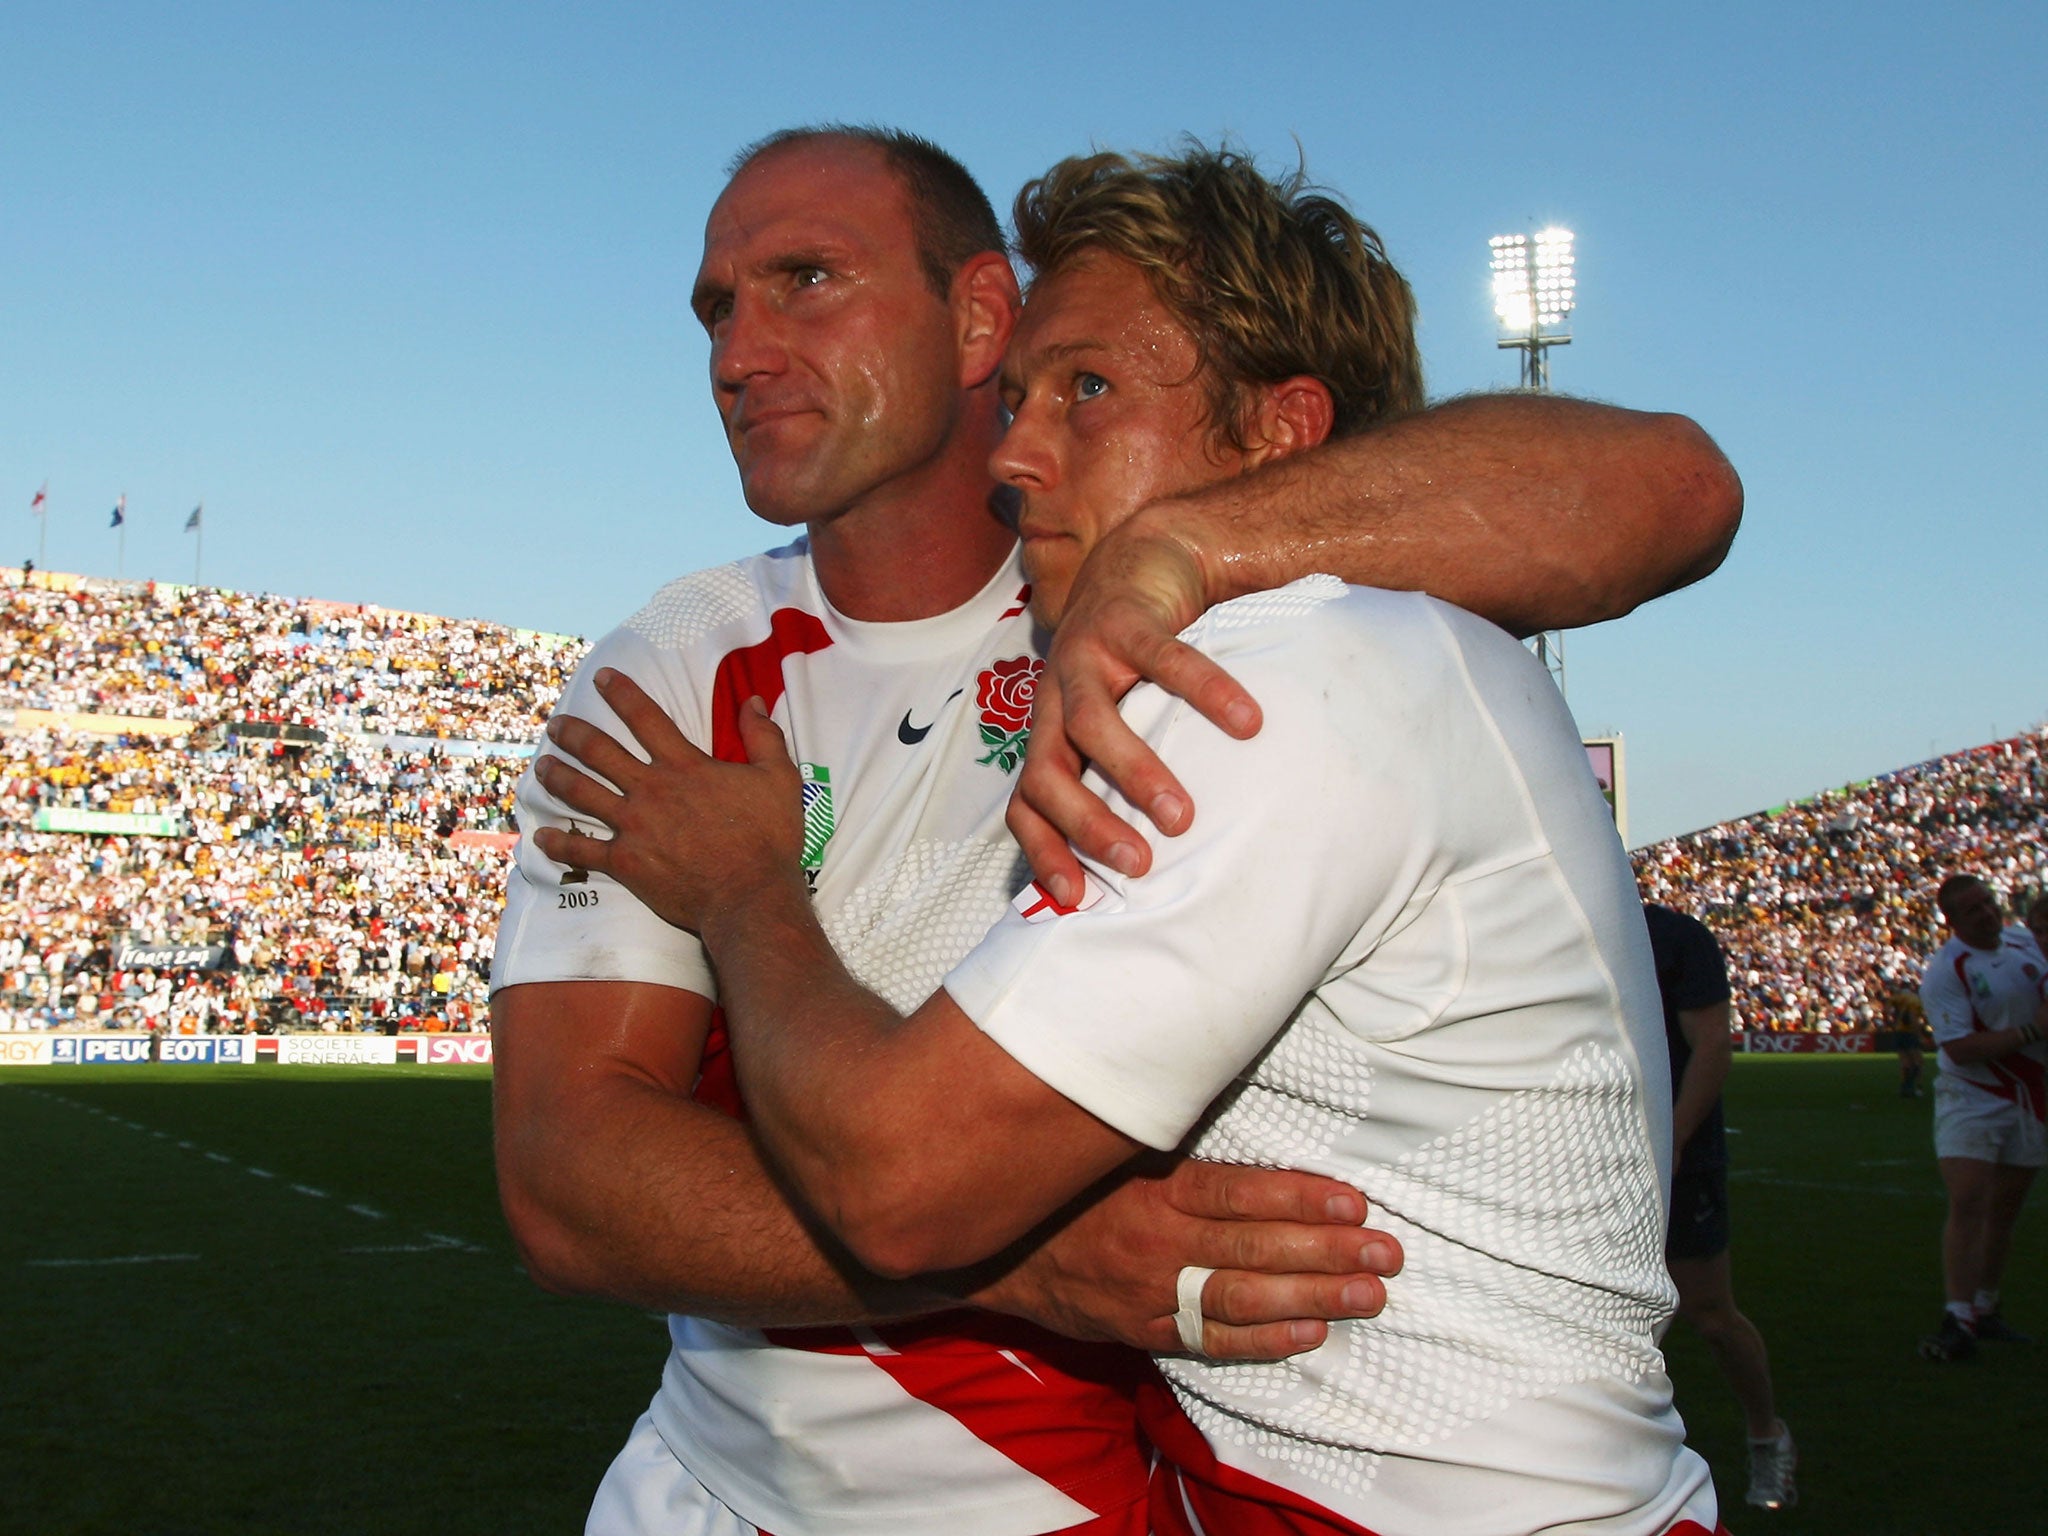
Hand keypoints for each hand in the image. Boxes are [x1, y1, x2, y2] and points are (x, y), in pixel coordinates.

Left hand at [529, 669, 802, 931]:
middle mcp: (651, 789)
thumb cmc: (769, 839)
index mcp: (685, 766)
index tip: (602, 678)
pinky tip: (541, 837)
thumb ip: (764, 737)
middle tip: (556, 724)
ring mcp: (634, 826)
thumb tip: (754, 701)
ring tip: (541, 765)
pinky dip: (559, 844)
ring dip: (558, 777)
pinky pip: (584, 850)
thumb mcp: (779, 779)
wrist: (750, 897)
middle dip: (574, 733)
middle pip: (600, 752)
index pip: (646, 718)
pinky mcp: (626, 863)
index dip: (622, 693)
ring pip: (583, 794)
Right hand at [968, 1156, 1400, 1361]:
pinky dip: (1263, 1342)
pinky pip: (1209, 1341)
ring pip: (1243, 1299)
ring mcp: (1149, 1293)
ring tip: (1370, 1295)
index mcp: (1153, 1189)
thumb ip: (1167, 1130)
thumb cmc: (1066, 1185)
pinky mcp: (1141, 1330)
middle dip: (1328, 1253)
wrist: (994, 1249)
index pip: (1239, 1194)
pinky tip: (1310, 1334)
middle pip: (1255, 1249)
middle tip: (1388, 1255)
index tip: (1355, 1202)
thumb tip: (1221, 1080)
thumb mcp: (1112, 1145)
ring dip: (1313, 1298)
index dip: (1300, 1198)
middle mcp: (1156, 1243)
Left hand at [1010, 513, 1260, 905]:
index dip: (1042, 850)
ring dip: (1133, 773)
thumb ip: (1124, 776)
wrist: (1142, 560)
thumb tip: (1164, 861)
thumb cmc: (1134, 663)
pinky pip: (1165, 659)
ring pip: (1092, 720)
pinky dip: (1205, 691)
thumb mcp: (1120, 722)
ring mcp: (1085, 655)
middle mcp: (1055, 698)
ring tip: (1181, 815)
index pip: (1025, 804)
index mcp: (1051, 732)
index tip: (1076, 898)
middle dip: (1086, 823)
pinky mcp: (1126, 618)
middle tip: (1139, 862)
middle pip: (1048, 770)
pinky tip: (1247, 722)